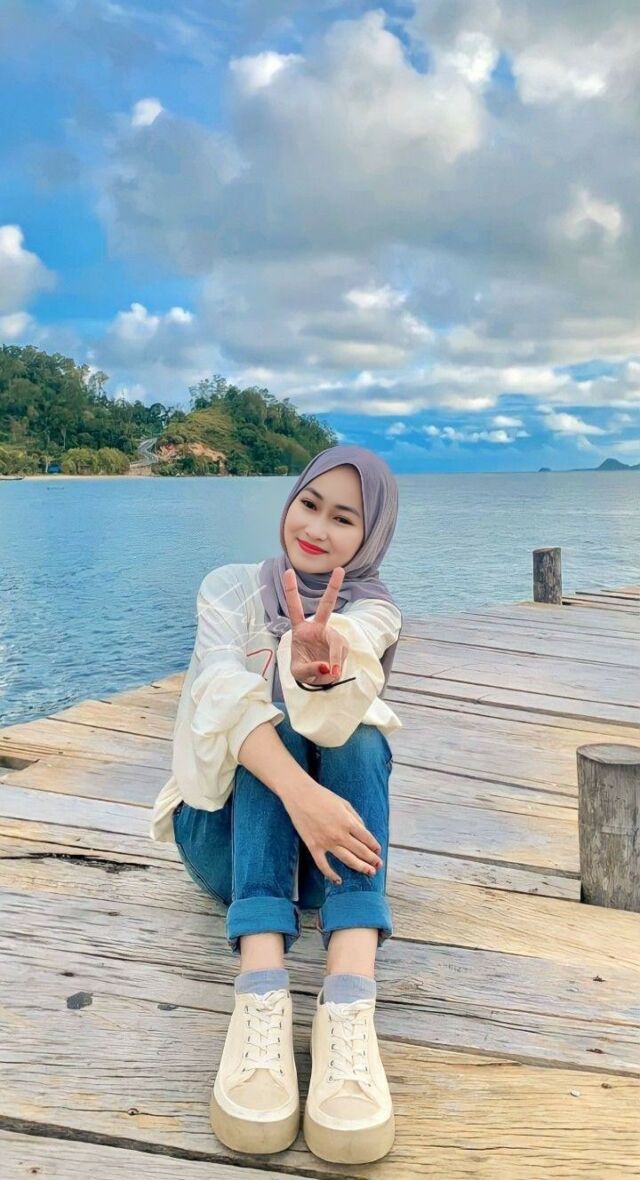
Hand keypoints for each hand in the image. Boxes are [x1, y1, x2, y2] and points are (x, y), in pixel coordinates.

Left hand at [281, 565, 350, 685]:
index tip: (288, 571)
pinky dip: (338, 665)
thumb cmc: (304, 670)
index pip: (294, 608)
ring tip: (332, 673)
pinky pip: (341, 654)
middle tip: (340, 569)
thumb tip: (327, 667)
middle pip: (326, 606)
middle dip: (333, 588)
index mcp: (300, 630)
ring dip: (334, 658)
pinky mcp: (342, 645)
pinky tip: (334, 672)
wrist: (318, 678)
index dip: (291, 590)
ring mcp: (331, 635)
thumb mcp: (299, 673)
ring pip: (336, 643)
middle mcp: (317, 628)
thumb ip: (310, 669)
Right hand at [283, 778, 382, 883]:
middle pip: (360, 851)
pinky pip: (323, 865)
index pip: (366, 838)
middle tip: (378, 866)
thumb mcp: (344, 803)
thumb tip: (363, 831)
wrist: (299, 795)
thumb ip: (355, 818)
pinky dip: (331, 875)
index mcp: (348, 822)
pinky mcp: (313, 847)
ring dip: (360, 867)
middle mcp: (339, 834)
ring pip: (347, 860)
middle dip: (372, 859)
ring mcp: (326, 842)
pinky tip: (339, 880)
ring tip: (370, 873)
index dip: (374, 846)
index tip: (378, 851)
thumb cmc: (322, 796)